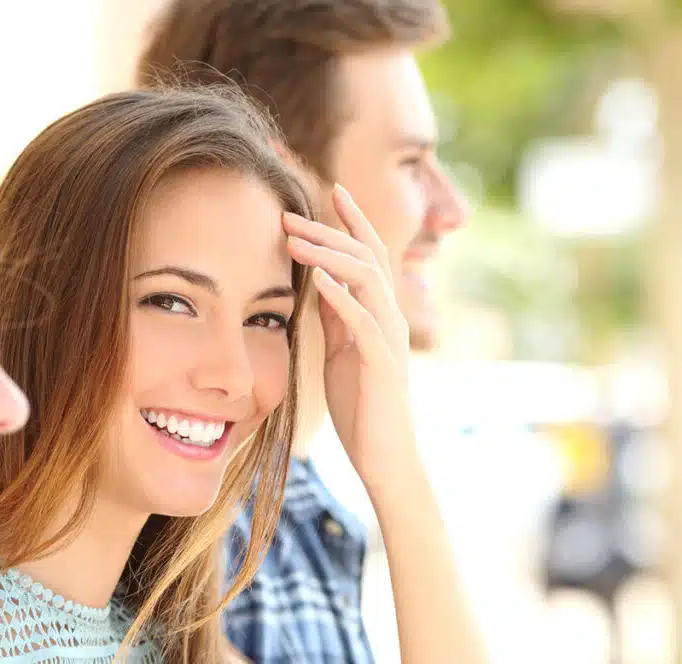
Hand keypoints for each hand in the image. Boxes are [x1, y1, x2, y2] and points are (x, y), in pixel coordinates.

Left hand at [284, 185, 414, 484]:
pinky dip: (341, 298)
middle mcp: (391, 318)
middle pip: (365, 258)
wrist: (383, 455)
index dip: (353, 221)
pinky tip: (318, 281)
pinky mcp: (382, 364)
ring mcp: (390, 339)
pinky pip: (364, 323)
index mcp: (381, 312)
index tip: (332, 189)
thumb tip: (318, 280)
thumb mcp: (341, 350)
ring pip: (366, 281)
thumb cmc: (361, 404)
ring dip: (330, 256)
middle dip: (329, 231)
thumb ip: (336, 315)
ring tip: (294, 239)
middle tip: (289, 215)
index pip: (370, 254)